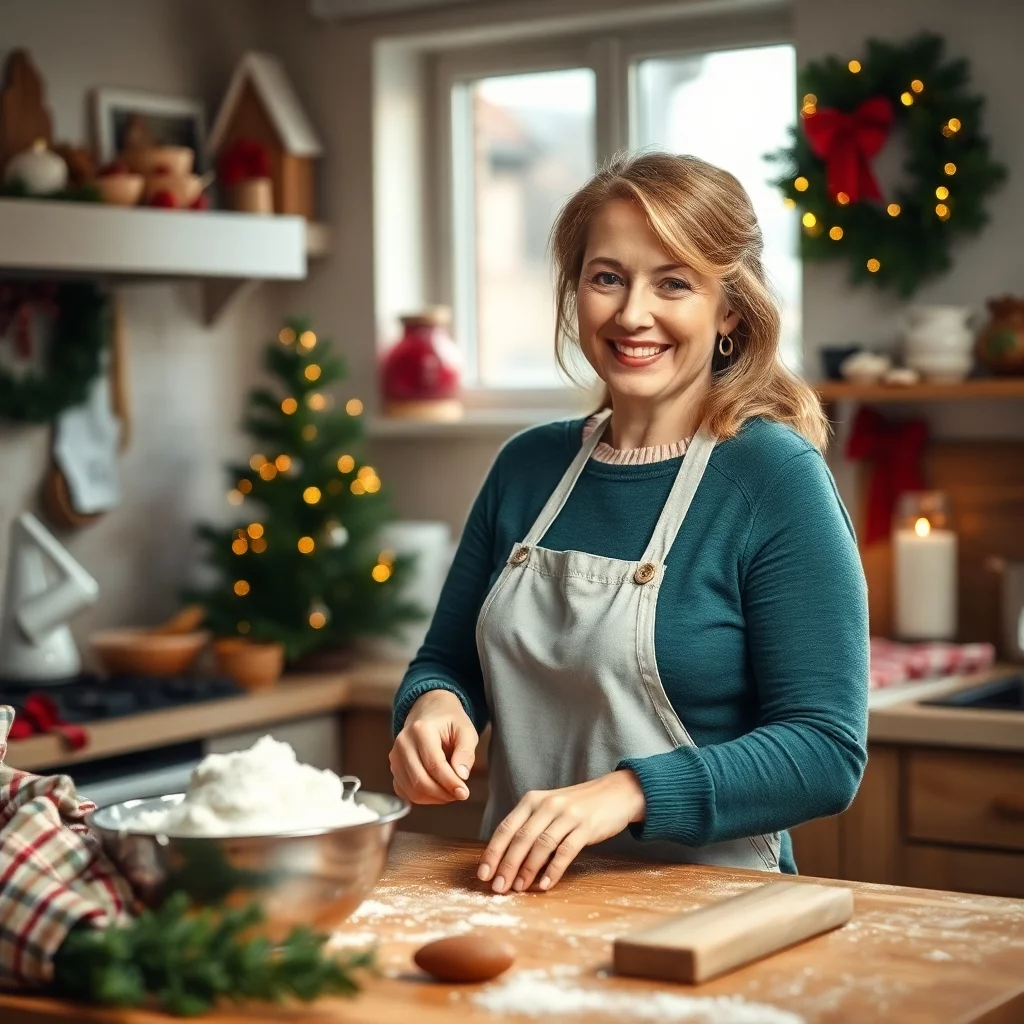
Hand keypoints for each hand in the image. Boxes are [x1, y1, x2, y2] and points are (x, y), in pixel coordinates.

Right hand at [389, 690, 478, 804]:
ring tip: (451, 792)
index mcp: (421, 730)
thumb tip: (461, 776)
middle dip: (443, 793)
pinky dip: (423, 797)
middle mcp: (403, 743)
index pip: (434, 765)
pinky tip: (437, 791)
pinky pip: (405, 791)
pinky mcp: (394, 767)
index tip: (464, 792)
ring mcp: (395, 756)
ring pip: (412, 790)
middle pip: (420, 780)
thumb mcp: (466, 730)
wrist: (429, 709)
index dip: (450, 783)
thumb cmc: (449, 720)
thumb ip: (466, 752)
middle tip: (460, 794)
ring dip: (434, 798)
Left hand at [477, 770, 645, 893]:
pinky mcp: (586, 826)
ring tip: (518, 888)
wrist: (616, 793)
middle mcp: (547, 805)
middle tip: (498, 888)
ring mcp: (567, 815)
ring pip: (541, 845)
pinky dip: (553, 870)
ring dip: (527, 870)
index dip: (493, 852)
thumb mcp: (549, 809)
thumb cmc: (578, 806)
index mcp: (532, 800)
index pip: (506, 828)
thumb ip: (530, 827)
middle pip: (520, 839)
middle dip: (506, 865)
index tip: (483, 874)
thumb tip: (507, 861)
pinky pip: (565, 851)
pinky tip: (544, 885)